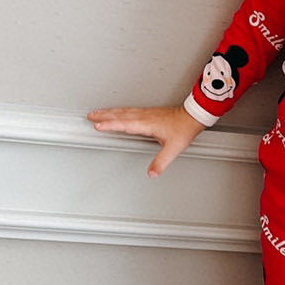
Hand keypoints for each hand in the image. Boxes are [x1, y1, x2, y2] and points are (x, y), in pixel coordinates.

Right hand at [87, 105, 206, 177]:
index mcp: (147, 124)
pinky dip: (119, 111)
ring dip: (109, 112)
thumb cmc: (184, 129)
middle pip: (119, 115)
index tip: (98, 125)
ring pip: (123, 111)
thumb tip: (152, 173)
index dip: (111, 125)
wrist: (194, 116)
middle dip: (104, 116)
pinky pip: (129, 110)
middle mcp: (144, 116)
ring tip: (98, 113)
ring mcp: (146, 113)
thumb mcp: (173, 148)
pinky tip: (117, 112)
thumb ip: (161, 162)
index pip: (124, 124)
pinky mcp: (149, 112)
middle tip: (90, 116)